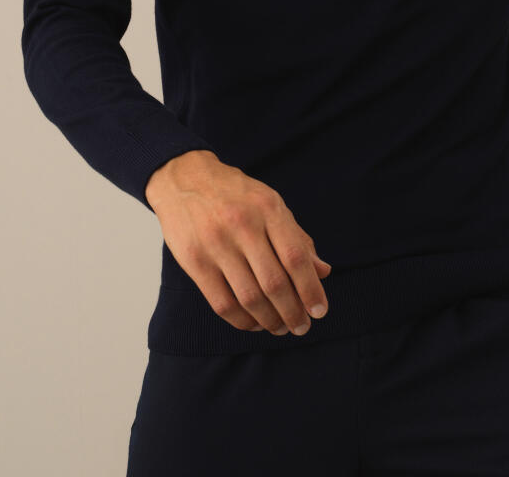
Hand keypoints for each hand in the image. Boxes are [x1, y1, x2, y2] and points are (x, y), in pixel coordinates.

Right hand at [145, 150, 331, 335]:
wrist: (185, 180)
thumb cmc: (236, 195)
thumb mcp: (271, 204)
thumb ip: (297, 238)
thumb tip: (323, 272)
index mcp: (268, 208)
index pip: (295, 256)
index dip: (310, 289)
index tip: (320, 311)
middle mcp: (243, 225)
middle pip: (273, 282)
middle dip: (292, 312)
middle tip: (302, 326)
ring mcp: (216, 244)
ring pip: (249, 297)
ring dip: (269, 321)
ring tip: (280, 327)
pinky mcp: (194, 261)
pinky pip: (222, 303)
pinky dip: (242, 321)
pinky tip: (254, 323)